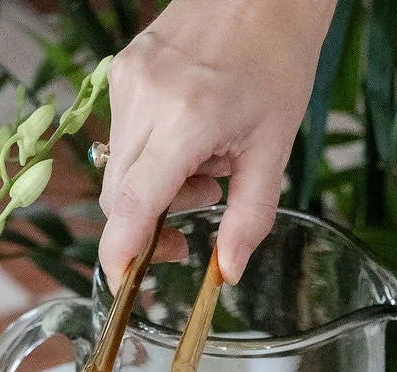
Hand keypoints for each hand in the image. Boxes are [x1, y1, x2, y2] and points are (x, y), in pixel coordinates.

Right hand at [98, 0, 333, 284]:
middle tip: (206, 200)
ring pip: (121, 167)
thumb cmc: (277, 64)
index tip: (123, 282)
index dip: (121, 252)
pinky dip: (154, 150)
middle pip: (120, 196)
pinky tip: (191, 129)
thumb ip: (249, 218)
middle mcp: (144, 99)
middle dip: (155, 218)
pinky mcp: (120, 70)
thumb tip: (227, 272)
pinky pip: (125, 135)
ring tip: (208, 155)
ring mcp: (125, 80)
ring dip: (158, 182)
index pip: (132, 204)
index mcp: (185, 121)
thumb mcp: (274, 150)